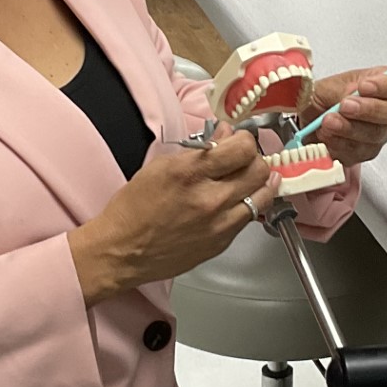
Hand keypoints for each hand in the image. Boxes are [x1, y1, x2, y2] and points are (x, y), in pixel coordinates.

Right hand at [69, 126, 281, 304]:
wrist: (122, 251)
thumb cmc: (134, 208)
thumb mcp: (160, 167)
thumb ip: (199, 150)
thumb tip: (224, 135)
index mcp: (190, 173)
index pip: (243, 148)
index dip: (244, 140)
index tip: (237, 141)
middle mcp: (209, 199)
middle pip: (259, 169)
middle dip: (252, 159)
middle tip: (241, 160)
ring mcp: (219, 224)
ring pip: (263, 195)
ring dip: (257, 183)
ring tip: (244, 181)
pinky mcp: (222, 242)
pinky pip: (250, 217)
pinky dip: (247, 205)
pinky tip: (233, 202)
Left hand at [302, 66, 386, 168]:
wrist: (304, 121)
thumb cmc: (320, 99)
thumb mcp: (327, 86)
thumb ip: (343, 89)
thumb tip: (352, 95)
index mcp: (380, 85)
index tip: (364, 86)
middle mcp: (386, 111)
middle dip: (371, 109)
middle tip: (345, 106)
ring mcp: (378, 134)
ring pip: (376, 134)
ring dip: (349, 128)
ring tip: (327, 121)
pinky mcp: (364, 153)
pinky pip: (358, 152)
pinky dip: (339, 143)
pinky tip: (326, 135)